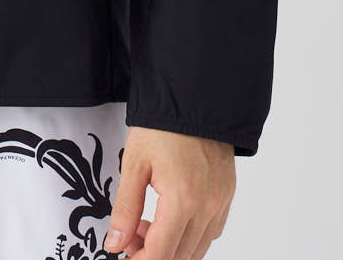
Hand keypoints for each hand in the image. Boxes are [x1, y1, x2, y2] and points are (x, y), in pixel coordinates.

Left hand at [102, 127, 235, 258]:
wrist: (193, 99)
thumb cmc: (162, 126)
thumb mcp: (134, 164)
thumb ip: (125, 208)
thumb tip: (115, 243)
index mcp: (183, 200)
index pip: (161, 253)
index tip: (123, 255)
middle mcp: (208, 207)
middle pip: (180, 256)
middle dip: (152, 255)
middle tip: (128, 239)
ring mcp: (221, 203)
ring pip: (197, 249)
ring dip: (171, 248)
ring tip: (145, 226)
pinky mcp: (227, 196)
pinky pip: (211, 232)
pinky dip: (190, 237)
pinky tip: (170, 220)